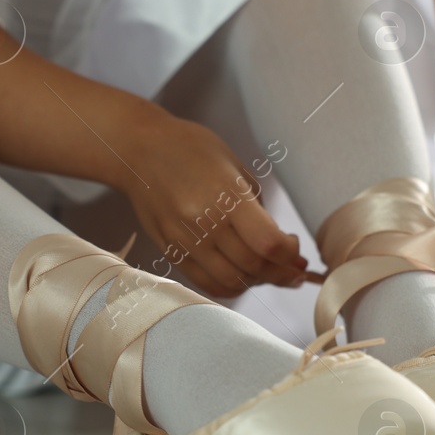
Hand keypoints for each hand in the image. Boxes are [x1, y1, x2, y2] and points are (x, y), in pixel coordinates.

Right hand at [117, 112, 308, 298]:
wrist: (138, 149)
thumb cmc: (190, 148)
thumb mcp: (234, 165)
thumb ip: (256, 206)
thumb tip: (277, 243)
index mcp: (226, 194)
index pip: (268, 243)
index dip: (290, 254)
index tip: (296, 249)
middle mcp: (203, 222)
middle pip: (253, 266)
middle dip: (282, 272)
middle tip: (293, 268)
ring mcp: (184, 240)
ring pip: (232, 281)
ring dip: (259, 282)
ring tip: (270, 272)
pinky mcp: (171, 250)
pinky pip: (206, 283)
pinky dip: (231, 286)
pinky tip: (243, 276)